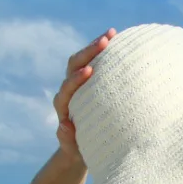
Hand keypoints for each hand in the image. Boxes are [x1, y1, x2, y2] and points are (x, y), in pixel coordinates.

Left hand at [53, 28, 116, 161]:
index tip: (89, 70)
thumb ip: (66, 139)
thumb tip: (63, 125)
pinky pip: (94, 63)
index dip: (76, 78)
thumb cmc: (77, 149)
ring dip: (96, 46)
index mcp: (63, 105)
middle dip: (88, 52)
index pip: (68, 88)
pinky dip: (104, 53)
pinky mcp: (88, 82)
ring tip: (112, 34)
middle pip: (73, 65)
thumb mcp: (72, 148)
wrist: (78, 145)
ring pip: (83, 60)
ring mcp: (78, 84)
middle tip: (105, 41)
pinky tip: (119, 42)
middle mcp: (68, 90)